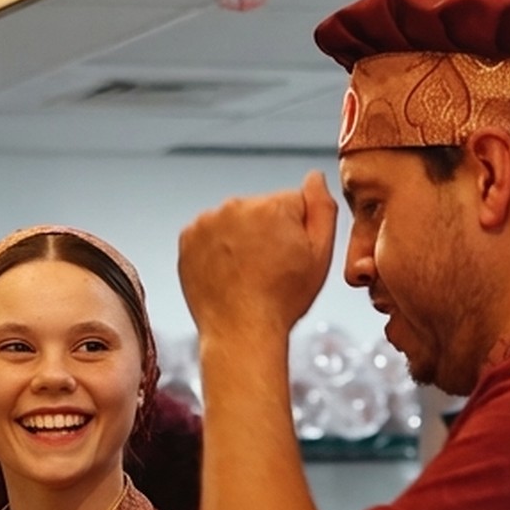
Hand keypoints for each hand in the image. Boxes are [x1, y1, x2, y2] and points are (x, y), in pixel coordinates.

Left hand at [178, 171, 338, 347]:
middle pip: (262, 209)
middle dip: (267, 231)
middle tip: (267, 268)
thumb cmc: (281, 301)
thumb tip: (314, 178)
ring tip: (246, 273)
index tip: (289, 256)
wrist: (239, 332)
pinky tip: (226, 272)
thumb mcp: (320, 255)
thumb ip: (322, 208)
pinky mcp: (187, 238)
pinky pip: (209, 233)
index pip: (294, 203)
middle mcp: (236, 206)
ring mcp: (208, 222)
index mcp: (272, 205)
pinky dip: (215, 248)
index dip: (296, 231)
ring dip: (240, 238)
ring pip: (234, 221)